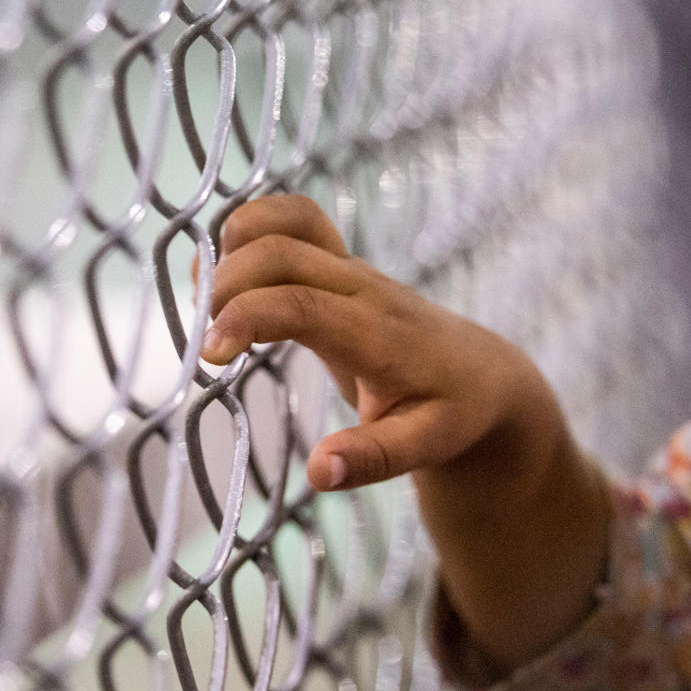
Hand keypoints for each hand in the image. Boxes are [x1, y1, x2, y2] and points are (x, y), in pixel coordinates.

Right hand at [200, 195, 610, 673]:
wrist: (485, 375)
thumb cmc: (453, 414)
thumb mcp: (427, 446)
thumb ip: (374, 458)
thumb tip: (319, 471)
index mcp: (378, 333)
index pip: (301, 304)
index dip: (246, 316)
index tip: (210, 354)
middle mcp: (362, 286)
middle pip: (281, 250)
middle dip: (226, 284)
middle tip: (205, 342)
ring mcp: (352, 267)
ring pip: (287, 219)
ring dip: (234, 245)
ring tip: (205, 299)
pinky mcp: (341, 262)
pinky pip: (293, 219)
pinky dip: (249, 229)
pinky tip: (223, 274)